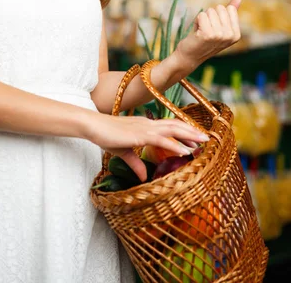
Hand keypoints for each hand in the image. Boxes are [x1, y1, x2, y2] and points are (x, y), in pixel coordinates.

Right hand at [90, 113, 208, 181]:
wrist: (94, 126)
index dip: (183, 131)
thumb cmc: (107, 136)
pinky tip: (184, 151)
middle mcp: (148, 124)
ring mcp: (145, 128)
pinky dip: (174, 144)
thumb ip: (135, 163)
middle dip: (192, 131)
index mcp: (145, 126)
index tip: (196, 139)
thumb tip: (144, 176)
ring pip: (172, 130)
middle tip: (208, 138)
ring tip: (202, 142)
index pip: (169, 126)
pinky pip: (160, 139)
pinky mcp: (140, 135)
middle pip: (175, 125)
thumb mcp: (124, 152)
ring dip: (188, 135)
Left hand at [173, 0, 241, 72]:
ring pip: (209, 11)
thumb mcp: (220, 27)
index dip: (218, 15)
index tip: (214, 27)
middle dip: (210, 16)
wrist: (190, 56)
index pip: (229, 9)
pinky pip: (201, 15)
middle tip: (206, 29)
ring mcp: (219, 35)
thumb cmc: (205, 39)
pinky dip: (196, 21)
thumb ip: (230, 13)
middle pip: (219, 8)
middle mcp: (230, 36)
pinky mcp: (207, 34)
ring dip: (202, 19)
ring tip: (201, 31)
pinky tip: (196, 32)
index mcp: (236, 34)